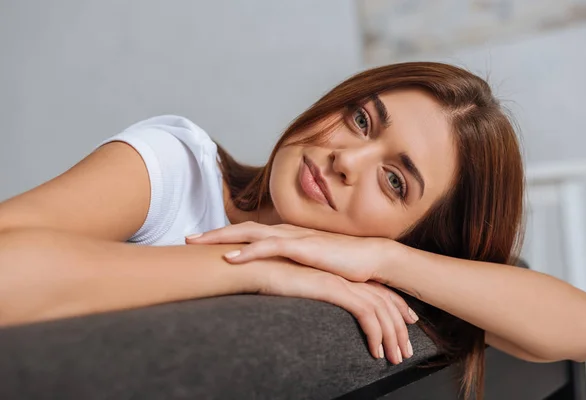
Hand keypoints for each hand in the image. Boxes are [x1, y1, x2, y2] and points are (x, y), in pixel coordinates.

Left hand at [186, 221, 395, 282]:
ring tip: (197, 243)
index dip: (224, 236)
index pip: (249, 232)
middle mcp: (286, 232)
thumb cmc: (343, 263)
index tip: (201, 242)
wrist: (372, 257)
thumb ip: (292, 266)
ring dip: (221, 237)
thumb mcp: (310, 265)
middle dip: (213, 233)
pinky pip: (271, 248)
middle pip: (242, 228)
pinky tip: (230, 259)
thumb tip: (275, 277)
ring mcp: (295, 237)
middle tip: (188, 239)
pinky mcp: (305, 248)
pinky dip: (248, 252)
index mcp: (286, 235)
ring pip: (250, 233)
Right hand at [247, 259, 415, 363]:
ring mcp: (342, 281)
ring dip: (392, 337)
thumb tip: (323, 314)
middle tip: (405, 351)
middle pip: (385, 302)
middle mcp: (346, 276)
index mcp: (341, 274)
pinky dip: (376, 334)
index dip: (394, 308)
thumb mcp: (301, 289)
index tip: (405, 325)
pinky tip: (376, 352)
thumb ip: (315, 297)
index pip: (377, 292)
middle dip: (399, 328)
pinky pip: (366, 315)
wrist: (258, 263)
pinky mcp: (335, 289)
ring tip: (395, 358)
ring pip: (380, 311)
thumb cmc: (272, 277)